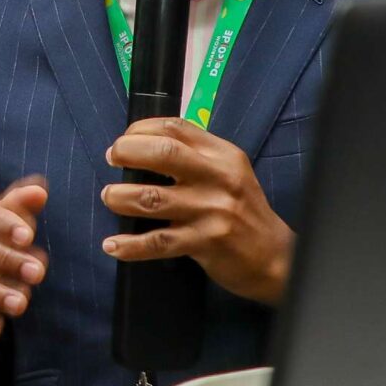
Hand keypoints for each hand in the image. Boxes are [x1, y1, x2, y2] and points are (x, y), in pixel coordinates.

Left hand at [101, 119, 293, 304]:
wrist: (275, 256)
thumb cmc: (241, 210)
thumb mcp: (228, 172)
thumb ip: (193, 156)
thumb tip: (140, 145)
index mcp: (222, 155)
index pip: (175, 128)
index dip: (140, 130)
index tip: (123, 141)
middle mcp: (218, 178)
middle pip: (163, 154)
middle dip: (127, 152)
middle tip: (112, 160)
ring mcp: (212, 211)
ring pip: (152, 198)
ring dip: (120, 197)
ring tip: (110, 198)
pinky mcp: (205, 242)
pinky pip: (158, 242)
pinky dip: (129, 245)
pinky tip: (112, 245)